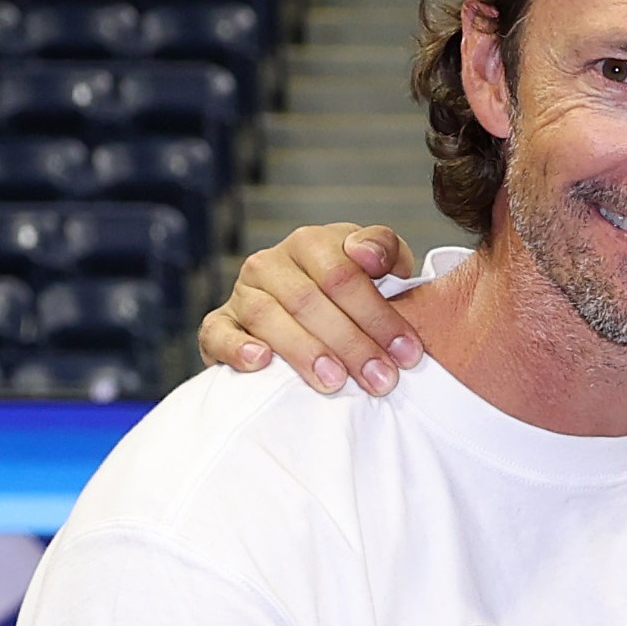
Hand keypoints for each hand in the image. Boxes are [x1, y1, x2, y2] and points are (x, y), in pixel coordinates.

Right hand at [199, 222, 425, 395]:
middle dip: (350, 343)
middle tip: (381, 379)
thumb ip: (385, 250)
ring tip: (335, 382)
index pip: (342, 275)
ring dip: (303, 351)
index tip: (408, 353)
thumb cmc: (354, 292)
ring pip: (266, 316)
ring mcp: (242, 292)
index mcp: (311, 243)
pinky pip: (218, 333)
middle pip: (308, 299)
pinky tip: (262, 363)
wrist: (310, 311)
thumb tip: (368, 256)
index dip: (377, 315)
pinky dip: (237, 348)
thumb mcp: (381, 264)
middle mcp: (271, 263)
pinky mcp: (219, 324)